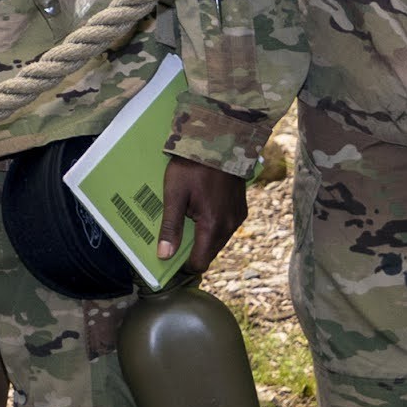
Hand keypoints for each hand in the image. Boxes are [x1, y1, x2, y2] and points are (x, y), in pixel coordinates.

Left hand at [157, 154, 249, 278]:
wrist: (220, 141)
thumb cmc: (193, 166)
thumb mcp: (174, 194)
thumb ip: (170, 226)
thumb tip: (165, 255)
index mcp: (213, 225)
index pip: (200, 262)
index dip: (184, 265)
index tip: (169, 260)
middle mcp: (230, 226)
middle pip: (209, 252)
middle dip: (192, 251)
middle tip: (173, 238)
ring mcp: (238, 217)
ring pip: (217, 240)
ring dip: (203, 237)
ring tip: (185, 223)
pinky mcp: (241, 209)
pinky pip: (225, 227)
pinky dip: (213, 226)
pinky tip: (199, 212)